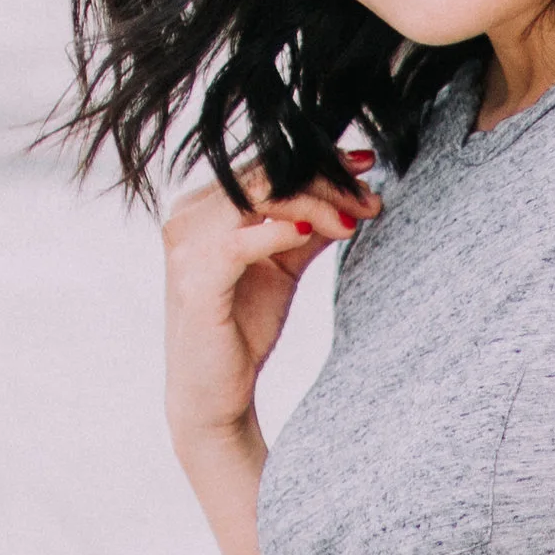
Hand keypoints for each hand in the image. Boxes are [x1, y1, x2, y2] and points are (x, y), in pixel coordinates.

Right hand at [160, 150, 377, 453]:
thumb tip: (353, 193)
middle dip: (325, 179)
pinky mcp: (194, 281)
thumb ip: (308, 226)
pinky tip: (316, 232)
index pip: (265, 164)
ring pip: (258, 196)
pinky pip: (240, 241)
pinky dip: (279, 232)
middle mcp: (188, 217)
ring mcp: (186, 247)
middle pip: (265, 173)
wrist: (213, 393)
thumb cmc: (241, 327)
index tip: (364, 166)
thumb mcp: (283, 265)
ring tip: (354, 221)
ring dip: (315, 203)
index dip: (317, 160)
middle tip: (368, 197)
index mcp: (204, 206)